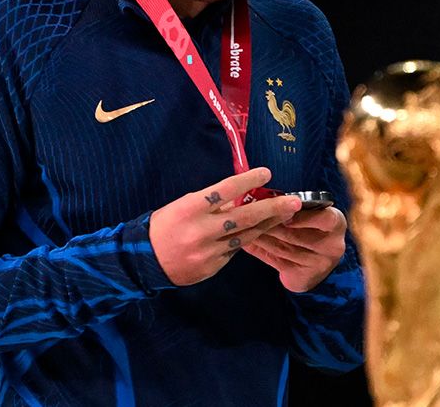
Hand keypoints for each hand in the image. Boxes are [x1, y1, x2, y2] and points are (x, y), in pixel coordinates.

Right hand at [149, 167, 302, 286]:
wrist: (145, 260)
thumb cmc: (165, 225)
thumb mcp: (183, 205)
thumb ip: (211, 202)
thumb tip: (240, 195)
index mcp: (191, 207)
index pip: (225, 190)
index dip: (248, 180)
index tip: (266, 172)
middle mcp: (202, 229)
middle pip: (244, 216)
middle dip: (272, 208)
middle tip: (294, 201)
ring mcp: (208, 250)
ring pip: (246, 235)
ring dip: (268, 225)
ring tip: (286, 216)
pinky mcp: (213, 266)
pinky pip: (235, 250)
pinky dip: (248, 239)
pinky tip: (261, 232)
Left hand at [244, 205, 347, 292]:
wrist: (314, 264)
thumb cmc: (308, 228)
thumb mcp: (308, 214)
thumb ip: (290, 206)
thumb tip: (257, 194)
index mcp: (336, 223)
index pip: (325, 219)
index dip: (304, 218)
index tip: (284, 213)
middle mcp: (332, 245)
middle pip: (296, 235)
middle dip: (270, 224)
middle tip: (248, 214)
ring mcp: (319, 264)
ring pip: (283, 248)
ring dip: (260, 236)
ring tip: (243, 226)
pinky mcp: (304, 277)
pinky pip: (277, 262)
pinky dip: (259, 250)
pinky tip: (246, 241)